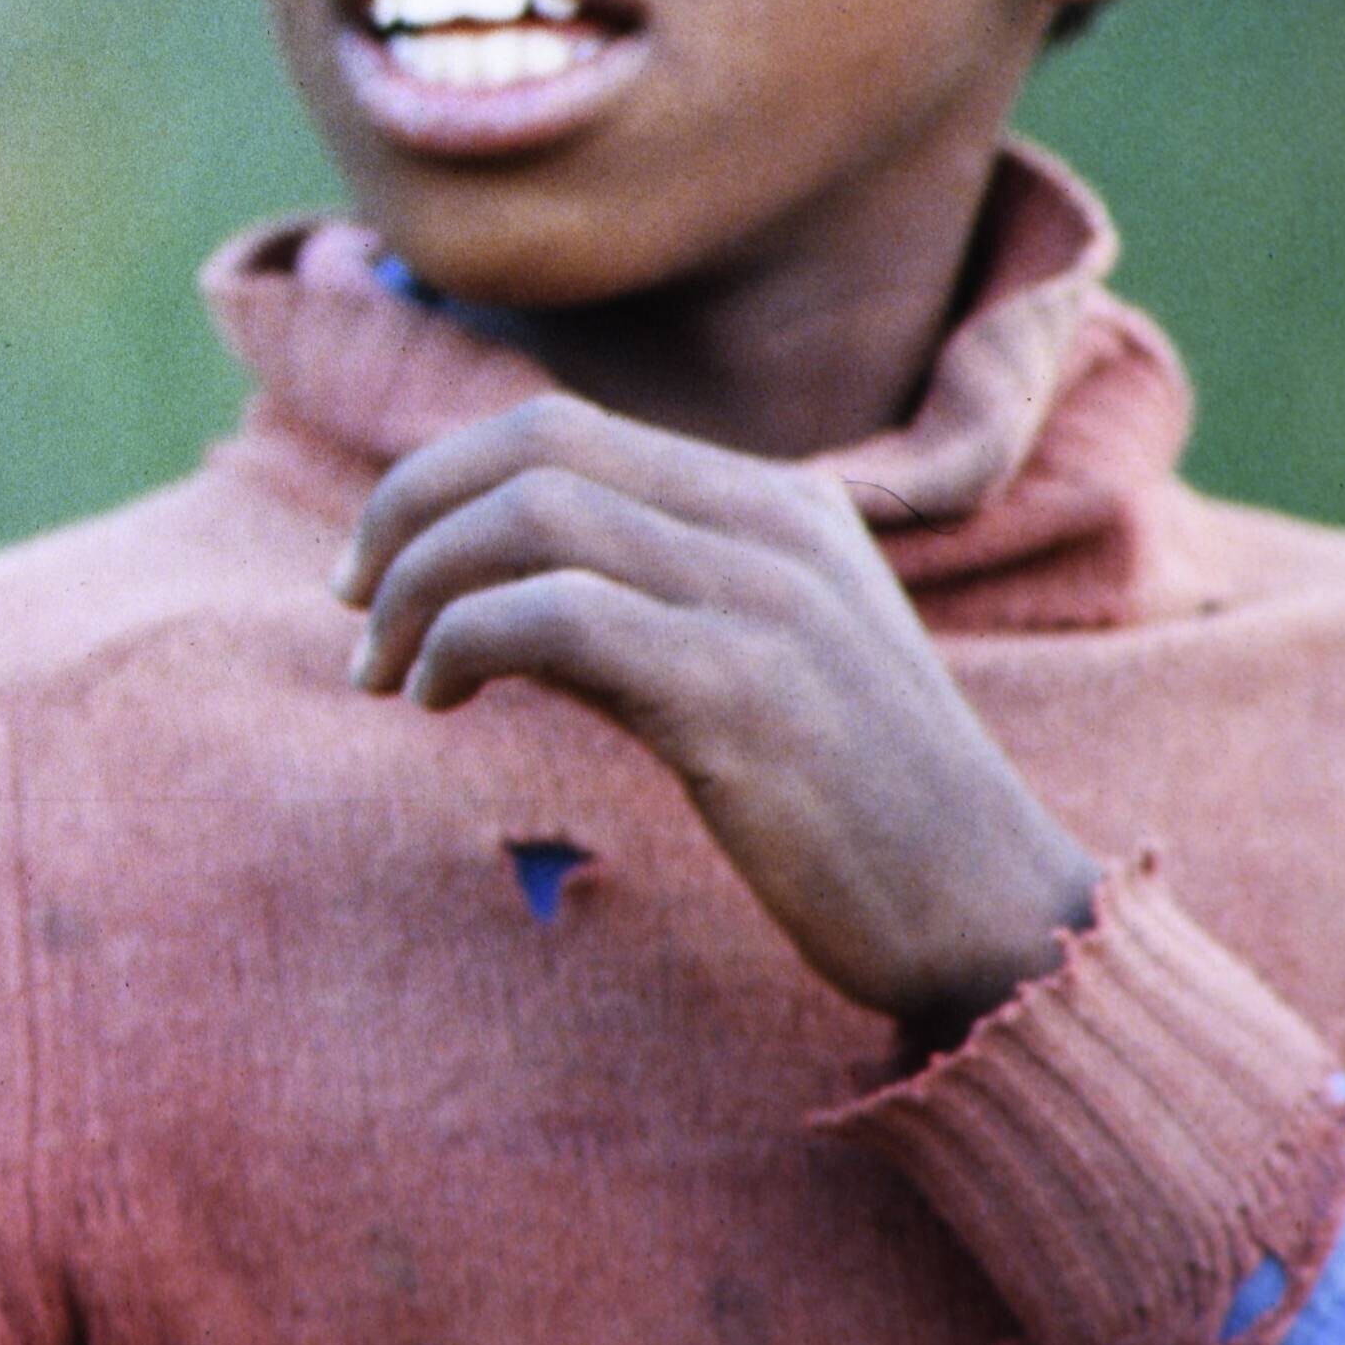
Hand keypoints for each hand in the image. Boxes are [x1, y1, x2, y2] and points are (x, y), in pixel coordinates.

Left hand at [335, 392, 1101, 1043]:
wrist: (991, 915)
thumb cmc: (859, 814)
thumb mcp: (753, 667)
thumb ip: (639, 607)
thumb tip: (484, 593)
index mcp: (780, 503)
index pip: (559, 428)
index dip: (437, 483)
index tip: (378, 570)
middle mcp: (773, 524)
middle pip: (531, 445)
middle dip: (405, 514)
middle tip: (353, 609)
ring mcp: (763, 601)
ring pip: (530, 517)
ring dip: (418, 588)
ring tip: (383, 674)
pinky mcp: (740, 692)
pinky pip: (552, 618)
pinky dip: (461, 643)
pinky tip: (438, 700)